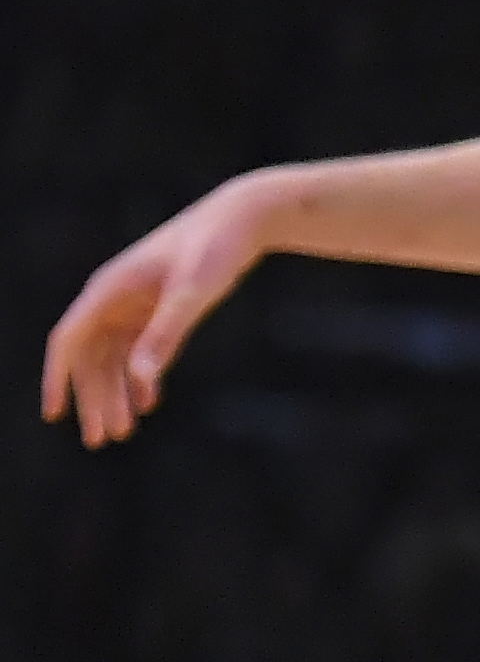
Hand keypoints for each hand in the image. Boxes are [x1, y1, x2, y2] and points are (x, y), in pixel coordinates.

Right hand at [38, 178, 268, 445]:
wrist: (242, 219)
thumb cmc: (214, 250)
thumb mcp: (192, 295)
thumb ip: (166, 336)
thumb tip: (140, 380)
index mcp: (108, 290)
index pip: (68, 340)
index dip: (57, 378)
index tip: (54, 414)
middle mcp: (113, 297)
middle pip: (90, 357)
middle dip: (93, 399)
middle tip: (100, 441)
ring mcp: (134, 302)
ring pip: (113, 357)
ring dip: (115, 393)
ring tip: (123, 432)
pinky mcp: (157, 306)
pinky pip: (138, 348)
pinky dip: (139, 376)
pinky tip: (147, 403)